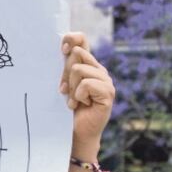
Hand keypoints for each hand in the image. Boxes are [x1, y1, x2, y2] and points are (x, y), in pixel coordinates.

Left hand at [58, 32, 113, 154]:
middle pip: (77, 54)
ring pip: (79, 69)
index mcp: (87, 64)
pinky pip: (86, 84)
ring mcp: (106, 81)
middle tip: (65, 91)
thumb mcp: (62, 83)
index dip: (71, 40)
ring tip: (73, 101)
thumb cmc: (65, 108)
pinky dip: (78, 96)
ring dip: (71, 88)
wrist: (75, 131)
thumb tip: (66, 43)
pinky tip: (81, 105)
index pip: (81, 40)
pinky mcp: (108, 93)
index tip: (63, 50)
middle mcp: (98, 69)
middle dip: (65, 73)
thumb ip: (65, 66)